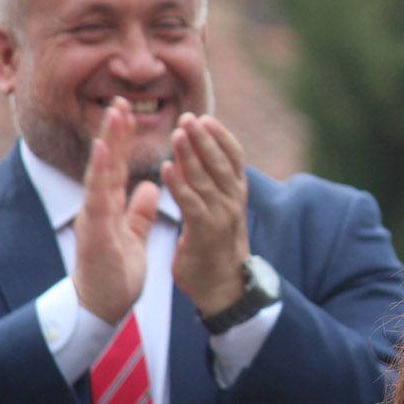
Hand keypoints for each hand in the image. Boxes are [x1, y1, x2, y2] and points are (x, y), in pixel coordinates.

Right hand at [73, 98, 159, 323]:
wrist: (101, 307)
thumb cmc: (114, 274)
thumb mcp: (132, 235)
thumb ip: (139, 212)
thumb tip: (151, 188)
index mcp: (109, 207)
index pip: (116, 166)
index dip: (122, 140)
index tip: (128, 111)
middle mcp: (98, 207)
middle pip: (105, 163)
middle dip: (112, 132)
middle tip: (120, 100)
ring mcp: (94, 218)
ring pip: (99, 174)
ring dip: (106, 144)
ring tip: (113, 116)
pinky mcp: (94, 232)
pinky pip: (98, 200)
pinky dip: (100, 175)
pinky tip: (104, 153)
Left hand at [161, 113, 251, 317]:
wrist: (223, 286)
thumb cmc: (216, 246)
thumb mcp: (220, 209)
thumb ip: (211, 185)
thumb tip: (201, 159)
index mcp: (236, 193)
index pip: (234, 157)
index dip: (220, 136)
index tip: (205, 118)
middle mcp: (233, 201)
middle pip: (221, 162)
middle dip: (204, 138)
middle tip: (189, 117)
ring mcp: (221, 216)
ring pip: (206, 179)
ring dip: (190, 155)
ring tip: (176, 134)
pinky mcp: (204, 232)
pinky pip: (190, 203)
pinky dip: (178, 185)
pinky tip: (166, 169)